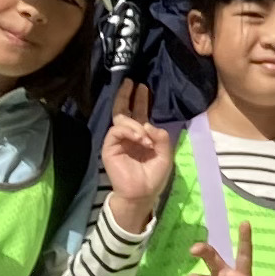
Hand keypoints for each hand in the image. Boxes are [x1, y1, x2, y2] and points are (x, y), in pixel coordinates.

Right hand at [101, 77, 176, 232]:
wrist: (142, 193)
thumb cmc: (154, 176)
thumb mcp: (165, 154)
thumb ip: (161, 137)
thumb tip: (148, 125)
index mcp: (141, 136)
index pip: (139, 113)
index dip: (140, 101)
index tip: (143, 88)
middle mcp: (128, 136)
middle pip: (124, 110)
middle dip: (127, 96)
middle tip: (130, 82)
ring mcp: (118, 141)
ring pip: (121, 120)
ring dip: (135, 123)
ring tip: (145, 135)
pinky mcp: (109, 148)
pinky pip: (117, 131)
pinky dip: (129, 131)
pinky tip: (140, 138)